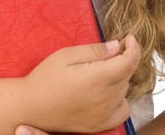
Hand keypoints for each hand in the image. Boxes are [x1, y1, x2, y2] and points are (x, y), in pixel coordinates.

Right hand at [21, 35, 139, 133]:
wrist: (31, 106)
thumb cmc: (45, 77)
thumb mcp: (66, 54)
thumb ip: (95, 50)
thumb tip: (117, 46)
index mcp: (96, 78)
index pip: (128, 62)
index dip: (133, 48)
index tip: (129, 39)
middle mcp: (103, 98)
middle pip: (126, 75)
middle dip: (120, 60)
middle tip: (101, 55)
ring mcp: (103, 114)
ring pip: (124, 90)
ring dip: (118, 78)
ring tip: (96, 72)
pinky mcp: (99, 125)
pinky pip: (123, 111)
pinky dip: (120, 99)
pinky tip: (108, 92)